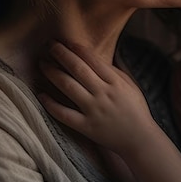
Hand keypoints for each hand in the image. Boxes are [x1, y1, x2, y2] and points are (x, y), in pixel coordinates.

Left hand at [38, 41, 159, 155]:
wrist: (140, 139)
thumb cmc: (136, 110)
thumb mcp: (130, 85)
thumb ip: (114, 71)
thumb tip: (94, 57)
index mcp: (115, 82)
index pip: (92, 60)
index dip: (77, 48)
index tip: (65, 41)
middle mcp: (103, 94)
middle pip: (78, 69)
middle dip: (61, 54)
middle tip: (50, 45)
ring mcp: (94, 111)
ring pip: (68, 87)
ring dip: (52, 73)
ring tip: (42, 64)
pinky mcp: (86, 127)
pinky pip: (64, 114)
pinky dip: (50, 104)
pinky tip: (41, 94)